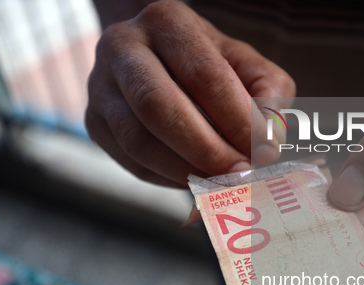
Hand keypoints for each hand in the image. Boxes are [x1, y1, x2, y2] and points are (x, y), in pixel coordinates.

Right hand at [86, 0, 294, 187]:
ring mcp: (99, 86)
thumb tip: (269, 141)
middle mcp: (122, 47)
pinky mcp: (94, 123)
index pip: (204, 74)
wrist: (160, 61)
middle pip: (158, 106)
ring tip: (223, 185)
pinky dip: (168, 179)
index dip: (237, 119)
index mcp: (167, 21)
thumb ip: (269, 94)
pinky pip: (131, 162)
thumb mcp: (249, 67)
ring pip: (138, 140)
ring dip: (186, 171)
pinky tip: (197, 181)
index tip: (264, 152)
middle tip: (242, 176)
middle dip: (206, 150)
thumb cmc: (212, 66)